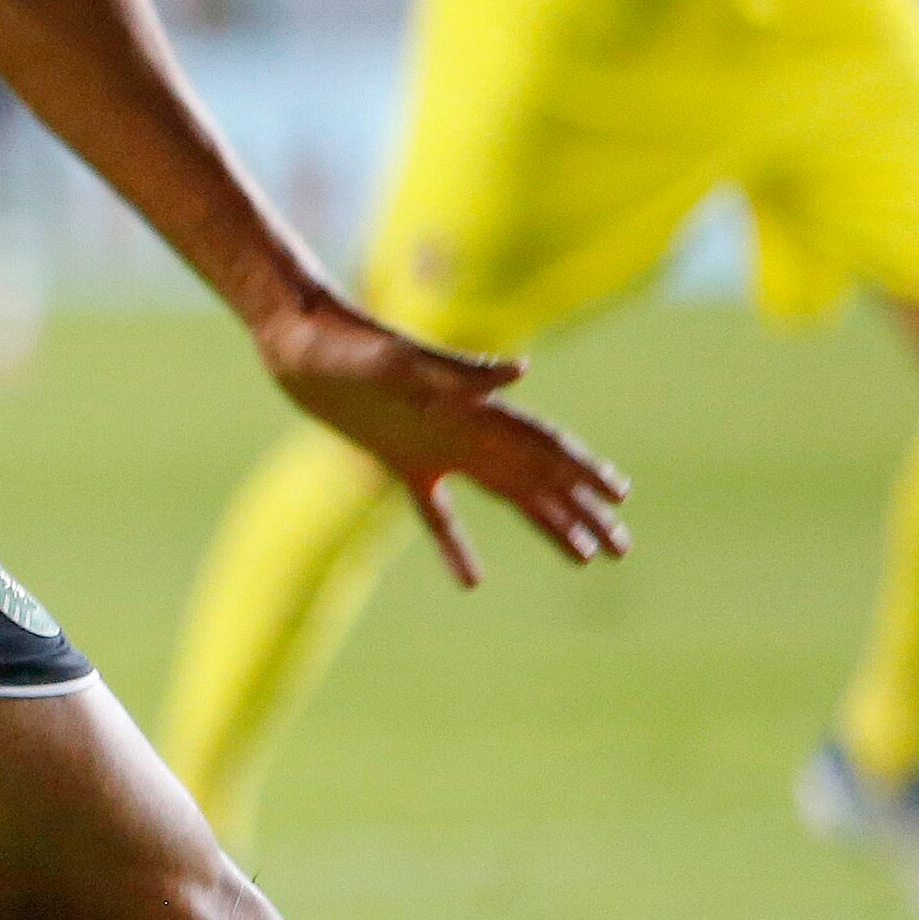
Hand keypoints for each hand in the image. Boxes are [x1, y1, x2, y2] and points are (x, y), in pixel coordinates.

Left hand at [256, 294, 629, 587]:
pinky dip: (456, 546)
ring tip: (582, 559)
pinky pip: (436, 514)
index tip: (620, 497)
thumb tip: (520, 373)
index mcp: (471, 407)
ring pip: (505, 495)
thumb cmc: (343, 343)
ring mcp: (436, 446)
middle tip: (622, 549)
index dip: (582, 472)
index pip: (542, 445)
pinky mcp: (399, 460)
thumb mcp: (396, 358)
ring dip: (545, 524)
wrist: (296, 337)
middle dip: (581, 512)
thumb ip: (458, 370)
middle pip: (537, 478)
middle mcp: (465, 428)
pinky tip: (472, 582)